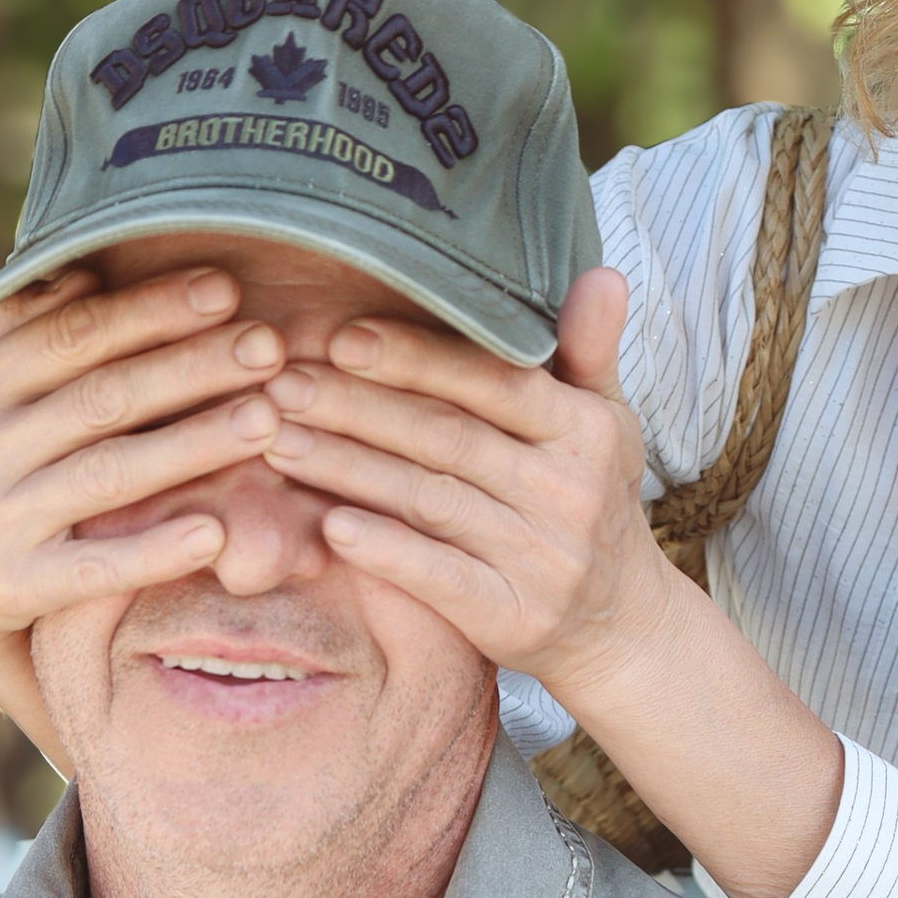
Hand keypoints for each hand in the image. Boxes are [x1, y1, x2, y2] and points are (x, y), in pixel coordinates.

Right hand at [0, 265, 290, 681]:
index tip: (226, 290)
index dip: (152, 309)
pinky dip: (153, 551)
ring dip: (193, 444)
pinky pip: (93, 568)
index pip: (75, 333)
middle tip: (269, 347)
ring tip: (267, 419)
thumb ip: (28, 326)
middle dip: (192, 366)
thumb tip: (89, 263)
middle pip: (103, 396)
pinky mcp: (10, 587)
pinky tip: (212, 534)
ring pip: (109, 474)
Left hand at [257, 268, 676, 716]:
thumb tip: (601, 274)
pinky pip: (438, 576)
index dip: (415, 358)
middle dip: (357, 408)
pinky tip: (329, 527)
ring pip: (429, 501)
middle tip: (282, 384)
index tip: (341, 338)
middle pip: (446, 438)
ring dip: (347, 469)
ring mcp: (541, 556)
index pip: (492, 382)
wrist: (620, 623)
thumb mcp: (605, 424)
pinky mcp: (512, 614)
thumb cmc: (592, 501)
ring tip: (277, 442)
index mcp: (584, 429)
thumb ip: (589, 351)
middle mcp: (567, 489)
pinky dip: (385, 550)